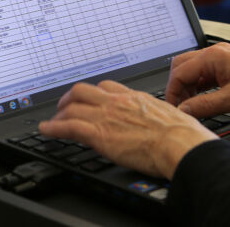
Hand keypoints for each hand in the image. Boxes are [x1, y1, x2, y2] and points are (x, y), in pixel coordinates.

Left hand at [39, 81, 215, 178]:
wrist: (180, 144)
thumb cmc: (183, 135)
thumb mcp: (171, 115)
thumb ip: (158, 116)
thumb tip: (162, 124)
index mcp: (134, 98)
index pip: (107, 86)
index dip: (94, 92)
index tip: (89, 98)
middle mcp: (117, 102)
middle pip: (83, 90)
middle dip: (70, 98)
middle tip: (64, 107)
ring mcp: (106, 116)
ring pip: (72, 106)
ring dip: (59, 113)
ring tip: (53, 120)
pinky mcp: (99, 134)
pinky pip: (68, 126)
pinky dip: (53, 128)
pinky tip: (46, 131)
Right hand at [166, 43, 229, 117]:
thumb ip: (204, 106)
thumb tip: (185, 111)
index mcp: (213, 57)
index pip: (179, 72)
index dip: (173, 92)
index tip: (173, 108)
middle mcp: (216, 53)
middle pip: (182, 66)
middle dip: (177, 86)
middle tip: (179, 105)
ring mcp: (224, 57)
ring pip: (194, 69)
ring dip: (189, 86)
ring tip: (192, 105)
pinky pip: (207, 73)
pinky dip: (201, 85)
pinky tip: (205, 98)